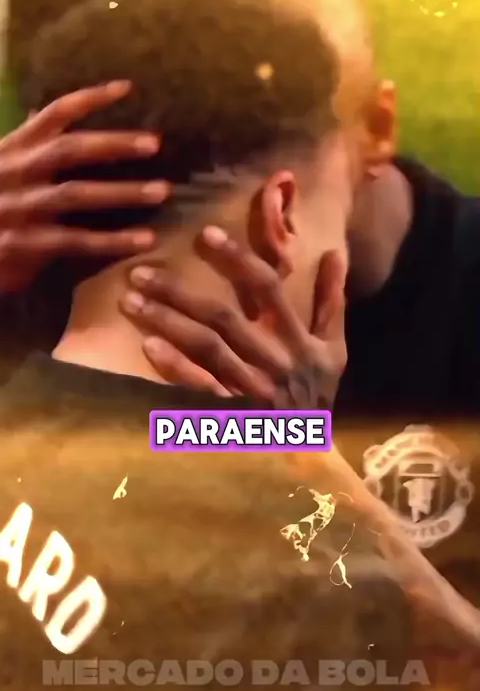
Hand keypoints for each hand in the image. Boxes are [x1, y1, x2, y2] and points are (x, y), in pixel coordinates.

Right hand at [0, 81, 168, 292]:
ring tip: (162, 191)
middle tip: (156, 143)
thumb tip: (38, 116)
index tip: (127, 88)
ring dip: (123, 192)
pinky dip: (113, 240)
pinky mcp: (24, 244)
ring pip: (77, 194)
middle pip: (71, 149)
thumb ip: (22, 144)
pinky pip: (77, 241)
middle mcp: (16, 171)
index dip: (90, 98)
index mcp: (12, 148)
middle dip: (115, 144)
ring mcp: (20, 207)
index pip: (53, 113)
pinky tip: (144, 240)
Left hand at [122, 227, 346, 407]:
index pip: (268, 288)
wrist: (312, 458)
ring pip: (206, 348)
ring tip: (130, 300)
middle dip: (180, 291)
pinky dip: (175, 367)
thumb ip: (331, 301)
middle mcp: (275, 361)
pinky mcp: (232, 416)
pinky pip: (200, 388)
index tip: (205, 233)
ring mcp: (252, 390)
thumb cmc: (317, 396)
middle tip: (140, 271)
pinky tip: (148, 346)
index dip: (238, 259)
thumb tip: (332, 253)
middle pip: (224, 317)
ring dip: (167, 321)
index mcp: (299, 341)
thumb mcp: (334, 349)